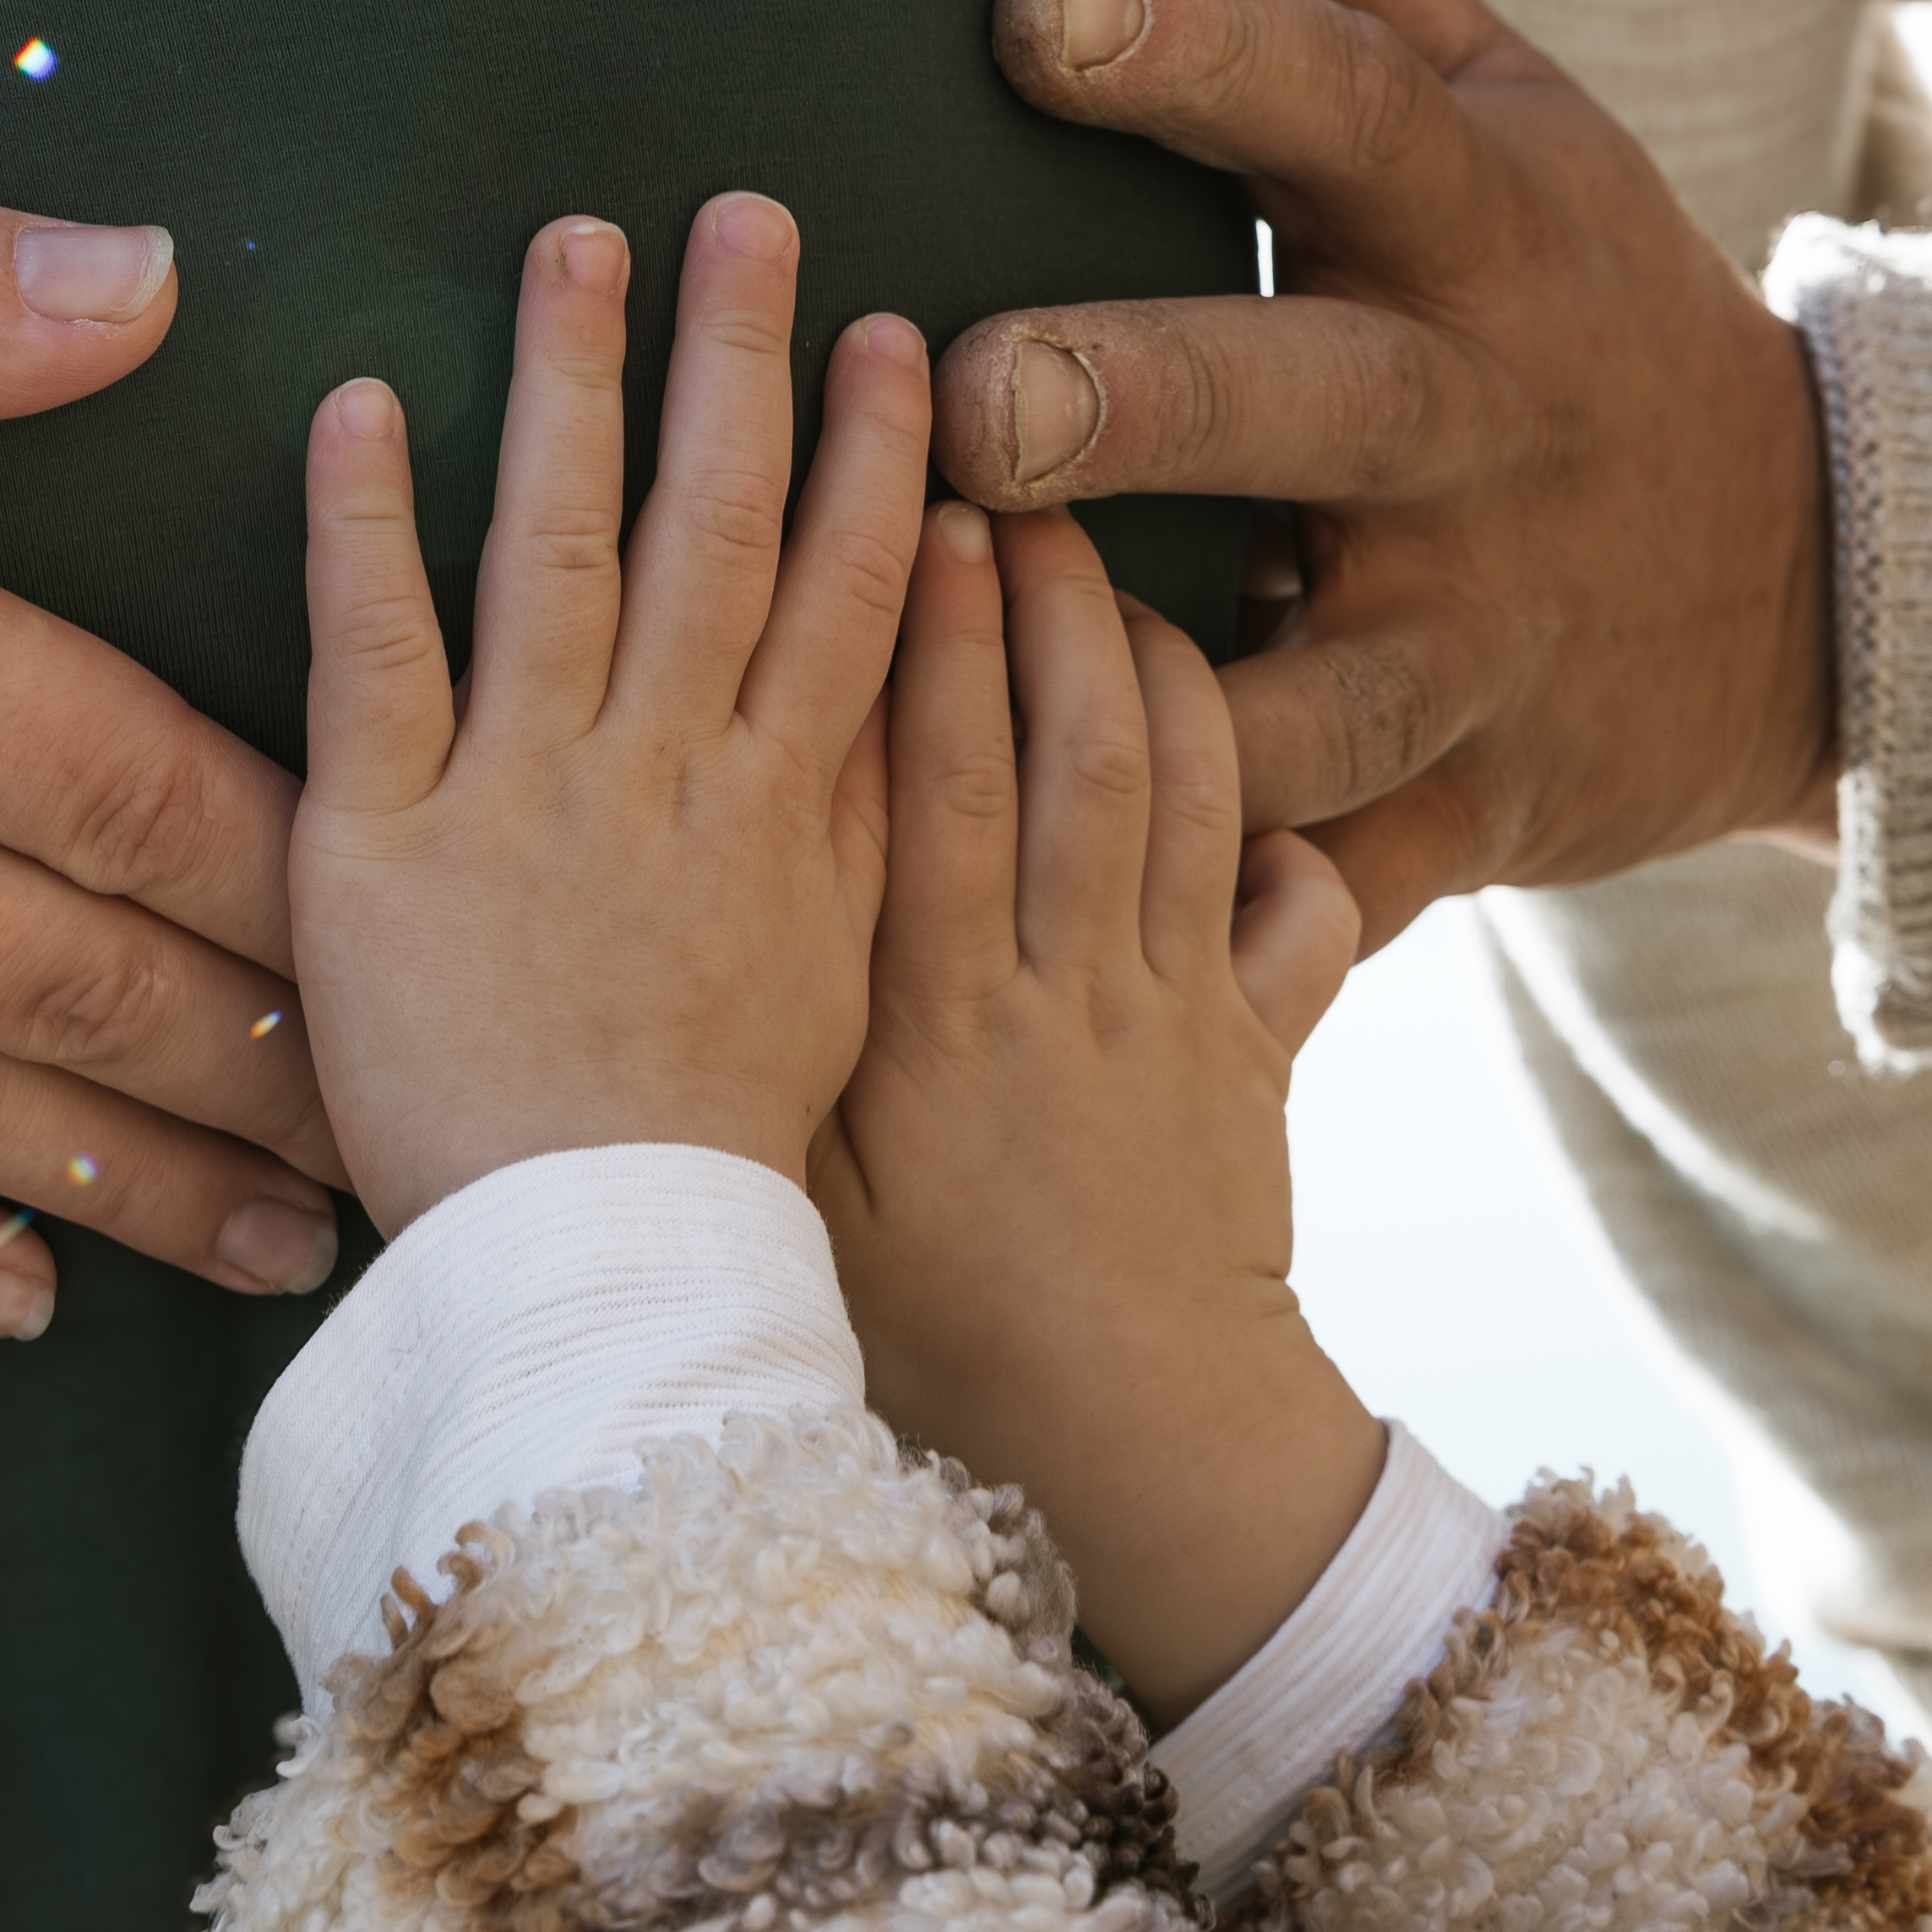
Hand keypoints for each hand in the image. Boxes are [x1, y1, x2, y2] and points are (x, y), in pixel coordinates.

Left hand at [286, 197, 930, 1224]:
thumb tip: (919, 689)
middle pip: (717, 526)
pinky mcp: (383, 838)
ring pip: (562, 546)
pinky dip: (370, 522)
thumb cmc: (720, 1151)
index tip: (891, 331)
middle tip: (746, 209)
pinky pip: (374, 651)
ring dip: (575, 379)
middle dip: (736, 357)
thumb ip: (861, 825)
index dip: (868, 452)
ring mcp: (526, 795)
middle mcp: (665, 773)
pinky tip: (366, 397)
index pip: (846, 592)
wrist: (604, 1278)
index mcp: (781, 809)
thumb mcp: (838, 980)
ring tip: (581, 237)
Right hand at [811, 506, 1370, 1721]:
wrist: (1131, 1462)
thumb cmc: (922, 1342)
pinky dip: (1283, 809)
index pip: (933, 788)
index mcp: (938, 1020)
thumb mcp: (796, 1204)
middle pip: (1075, 752)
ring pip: (1184, 792)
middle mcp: (1069, 992)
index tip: (914, 513)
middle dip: (1046, 598)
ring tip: (1105, 555)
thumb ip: (746, 1056)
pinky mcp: (1259, 1050)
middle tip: (1017, 469)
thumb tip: (637, 905)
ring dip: (1150, 657)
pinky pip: (1295, 903)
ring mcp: (1180, 1013)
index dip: (929, 642)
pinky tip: (1255, 735)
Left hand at [935, 0, 1839, 944]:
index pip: (1325, 103)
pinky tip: (1062, 920)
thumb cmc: (1564, 291)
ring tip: (957, 669)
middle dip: (1143, 402)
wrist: (1808, 585)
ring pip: (1300, 679)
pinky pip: (1325, 873)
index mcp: (1470, 221)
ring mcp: (1476, 635)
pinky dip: (1218, 910)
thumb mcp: (1492, 98)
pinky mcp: (1462, 808)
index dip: (1180, 45)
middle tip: (969, 392)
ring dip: (1141, 689)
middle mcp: (1474, 425)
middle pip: (1304, 402)